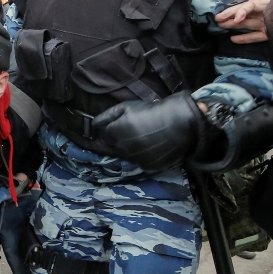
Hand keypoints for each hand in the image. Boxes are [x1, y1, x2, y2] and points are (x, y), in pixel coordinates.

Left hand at [91, 91, 206, 169]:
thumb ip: (106, 116)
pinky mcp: (148, 166)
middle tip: (125, 132)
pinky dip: (139, 154)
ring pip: (124, 155)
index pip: (101, 136)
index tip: (106, 128)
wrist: (180, 123)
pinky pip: (138, 161)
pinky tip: (148, 145)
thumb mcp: (126, 107)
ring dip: (126, 148)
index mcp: (115, 134)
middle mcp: (122, 150)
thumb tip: (93, 125)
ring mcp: (135, 160)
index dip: (105, 130)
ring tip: (139, 137)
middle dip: (113, 140)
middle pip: (110, 148)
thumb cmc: (152, 111)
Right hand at [214, 0, 272, 43]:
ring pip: (246, 24)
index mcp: (268, 5)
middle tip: (217, 19)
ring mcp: (265, 25)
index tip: (236, 19)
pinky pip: (254, 36)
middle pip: (244, 14)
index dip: (242, 11)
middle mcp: (264, 14)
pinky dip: (244, 38)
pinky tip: (233, 39)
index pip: (250, 6)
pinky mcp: (268, 35)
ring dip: (233, 25)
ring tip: (220, 25)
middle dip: (230, 16)